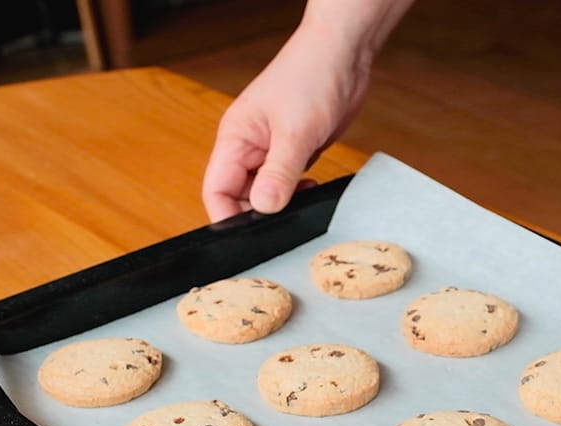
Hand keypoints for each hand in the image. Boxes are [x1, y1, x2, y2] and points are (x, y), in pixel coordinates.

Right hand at [201, 22, 373, 220]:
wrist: (343, 54)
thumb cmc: (311, 77)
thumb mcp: (295, 131)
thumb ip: (278, 172)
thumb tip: (263, 207)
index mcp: (235, 138)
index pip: (217, 190)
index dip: (228, 216)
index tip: (250, 236)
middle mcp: (249, 146)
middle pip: (240, 196)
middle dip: (260, 212)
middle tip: (287, 218)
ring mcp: (272, 149)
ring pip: (266, 191)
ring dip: (282, 202)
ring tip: (303, 198)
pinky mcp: (295, 150)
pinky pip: (287, 182)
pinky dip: (297, 192)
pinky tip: (312, 189)